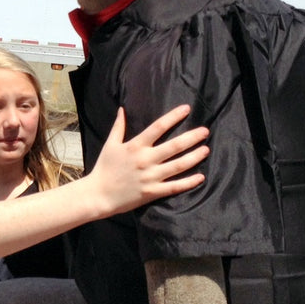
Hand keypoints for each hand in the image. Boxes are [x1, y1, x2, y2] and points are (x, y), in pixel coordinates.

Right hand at [91, 105, 208, 215]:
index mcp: (135, 146)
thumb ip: (118, 126)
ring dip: (194, 157)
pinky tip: (200, 177)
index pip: (158, 127)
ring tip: (206, 149)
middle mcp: (145, 160)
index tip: (186, 109)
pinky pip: (174, 187)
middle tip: (205, 131)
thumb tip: (122, 109)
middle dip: (192, 137)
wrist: (98, 195)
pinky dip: (188, 182)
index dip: (173, 117)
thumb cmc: (104, 168)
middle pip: (174, 146)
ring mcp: (150, 177)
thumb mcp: (110, 145)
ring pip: (178, 165)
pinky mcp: (152, 192)